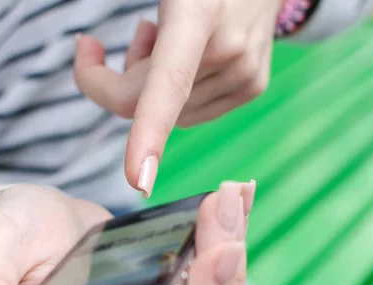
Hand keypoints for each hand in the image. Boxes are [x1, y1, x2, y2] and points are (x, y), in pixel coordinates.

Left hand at [74, 0, 280, 196]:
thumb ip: (138, 36)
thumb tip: (121, 98)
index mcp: (198, 13)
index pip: (167, 85)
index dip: (148, 133)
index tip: (137, 179)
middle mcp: (227, 50)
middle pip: (145, 104)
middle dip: (120, 81)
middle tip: (139, 34)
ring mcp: (244, 73)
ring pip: (167, 114)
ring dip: (152, 87)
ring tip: (173, 39)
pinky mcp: (252, 87)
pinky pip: (189, 112)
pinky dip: (177, 95)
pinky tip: (192, 57)